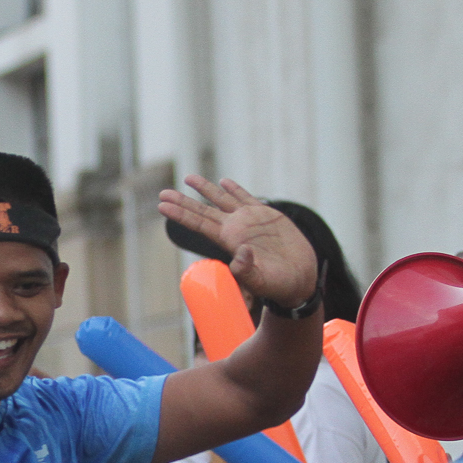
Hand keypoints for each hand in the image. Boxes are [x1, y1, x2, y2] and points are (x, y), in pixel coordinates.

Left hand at [158, 175, 317, 310]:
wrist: (300, 278)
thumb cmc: (279, 285)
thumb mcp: (261, 281)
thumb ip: (247, 270)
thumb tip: (240, 253)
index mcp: (230, 242)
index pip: (199, 225)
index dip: (181, 214)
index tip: (162, 205)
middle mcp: (235, 229)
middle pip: (203, 211)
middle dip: (183, 202)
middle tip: (162, 192)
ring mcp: (249, 221)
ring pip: (222, 200)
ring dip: (205, 189)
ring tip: (188, 178)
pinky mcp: (266, 216)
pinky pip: (246, 198)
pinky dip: (234, 189)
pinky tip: (224, 182)